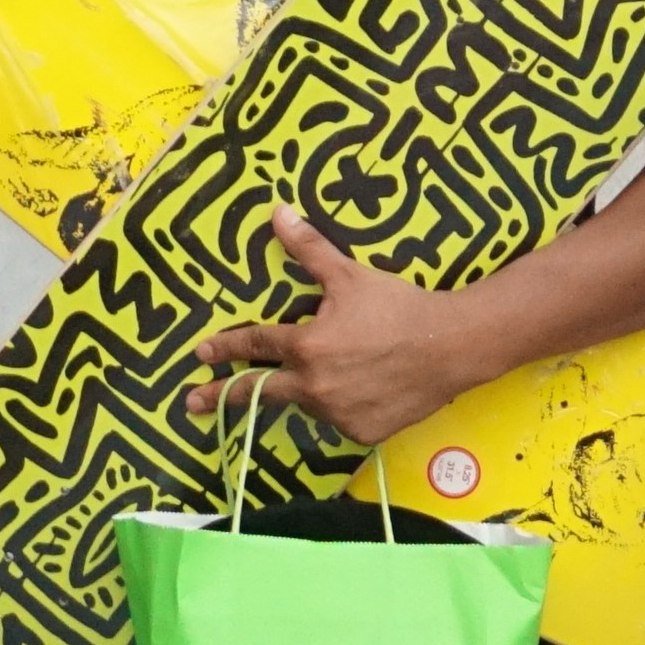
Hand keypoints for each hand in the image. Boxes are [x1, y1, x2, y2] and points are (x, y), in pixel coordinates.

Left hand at [186, 208, 484, 449]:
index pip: (255, 345)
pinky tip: (362, 389)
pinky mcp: (361, 432)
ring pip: (307, 403)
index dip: (226, 346)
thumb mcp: (351, 275)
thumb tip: (276, 212)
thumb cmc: (400, 306)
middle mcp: (314, 386)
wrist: (453, 346)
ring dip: (304, 391)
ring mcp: (336, 414)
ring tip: (330, 376)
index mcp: (306, 347)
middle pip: (258, 391)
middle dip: (220, 395)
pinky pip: (339, 420)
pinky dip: (342, 406)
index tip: (202, 354)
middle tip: (192, 402)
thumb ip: (308, 249)